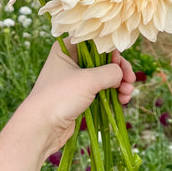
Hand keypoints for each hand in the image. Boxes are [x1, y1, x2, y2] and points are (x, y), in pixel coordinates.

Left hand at [19, 41, 135, 156]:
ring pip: (105, 76)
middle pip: (103, 59)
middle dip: (120, 70)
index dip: (112, 51)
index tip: (121, 65)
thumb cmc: (60, 97)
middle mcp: (71, 61)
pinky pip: (102, 90)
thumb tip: (121, 73)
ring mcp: (76, 79)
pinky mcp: (80, 96)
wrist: (41, 128)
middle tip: (131, 81)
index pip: (96, 42)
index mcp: (67, 48)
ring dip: (119, 84)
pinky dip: (113, 93)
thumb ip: (110, 72)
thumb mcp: (88, 80)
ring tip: (127, 95)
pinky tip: (122, 101)